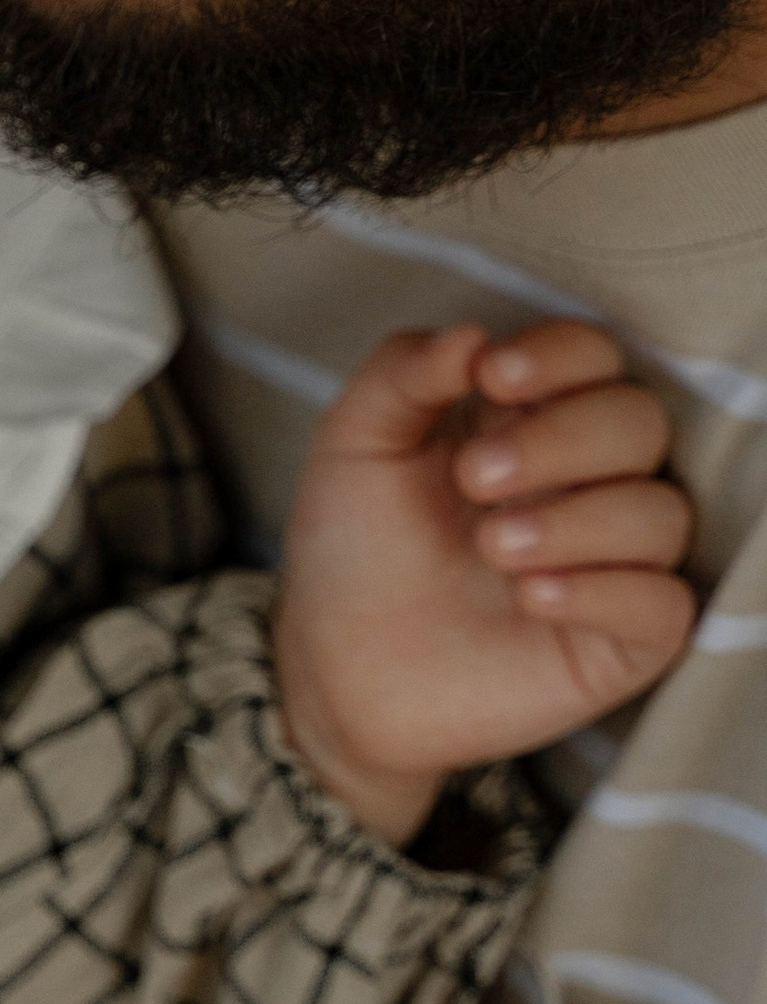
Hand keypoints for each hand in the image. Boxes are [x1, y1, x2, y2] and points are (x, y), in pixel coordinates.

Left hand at [276, 320, 694, 846]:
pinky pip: (665, 602)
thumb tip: (472, 335)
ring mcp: (612, 560)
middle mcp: (586, 480)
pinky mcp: (623, 639)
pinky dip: (605, 591)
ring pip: (661, 512)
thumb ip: (403, 374)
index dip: (560, 355)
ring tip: (492, 547)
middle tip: (475, 480)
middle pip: (638, 423)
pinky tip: (532, 596)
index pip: (593, 357)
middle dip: (561, 440)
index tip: (492, 377)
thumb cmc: (354, 550)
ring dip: (576, 520)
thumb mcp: (355, 444)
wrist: (337, 668)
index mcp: (529, 419)